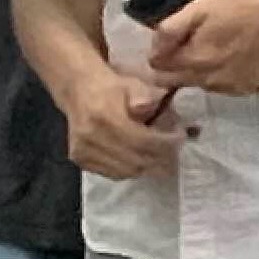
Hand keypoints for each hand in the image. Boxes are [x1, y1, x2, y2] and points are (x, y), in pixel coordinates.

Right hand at [61, 72, 186, 179]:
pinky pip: (114, 174)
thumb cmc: (112, 88)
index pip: (142, 141)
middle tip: (175, 151)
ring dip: (148, 166)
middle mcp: (90, 138)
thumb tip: (146, 107)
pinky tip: (142, 159)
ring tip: (161, 156)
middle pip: (135, 159)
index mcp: (103, 118)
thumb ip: (142, 95)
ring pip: (126, 171)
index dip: (166, 144)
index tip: (180, 138)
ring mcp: (83, 152)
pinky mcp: (80, 161)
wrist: (79, 92)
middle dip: (161, 158)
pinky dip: (132, 170)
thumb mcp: (132, 84)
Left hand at [151, 0, 258, 94]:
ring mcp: (226, 88)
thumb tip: (153, 47)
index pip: (156, 66)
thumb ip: (172, 29)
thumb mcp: (203, 7)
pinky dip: (217, 74)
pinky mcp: (244, 90)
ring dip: (194, 70)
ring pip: (195, 84)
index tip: (169, 40)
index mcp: (189, 61)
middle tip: (184, 47)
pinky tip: (228, 57)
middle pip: (171, 81)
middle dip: (170, 66)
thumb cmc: (245, 10)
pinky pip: (219, 85)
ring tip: (210, 49)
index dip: (158, 51)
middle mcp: (203, 81)